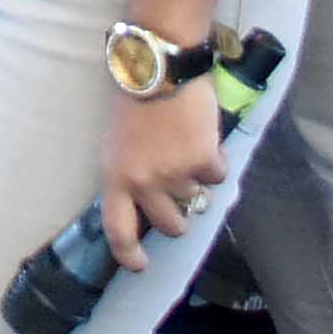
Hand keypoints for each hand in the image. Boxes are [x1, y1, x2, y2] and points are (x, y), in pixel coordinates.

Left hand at [99, 81, 228, 270]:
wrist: (158, 68)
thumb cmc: (132, 99)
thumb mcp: (117, 142)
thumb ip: (130, 173)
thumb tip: (148, 202)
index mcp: (114, 177)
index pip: (118, 229)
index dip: (130, 253)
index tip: (141, 265)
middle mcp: (143, 183)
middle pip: (171, 226)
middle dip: (179, 216)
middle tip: (179, 195)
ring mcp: (176, 175)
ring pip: (197, 201)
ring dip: (196, 183)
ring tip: (185, 149)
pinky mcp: (204, 163)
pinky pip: (218, 176)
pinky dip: (216, 161)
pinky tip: (202, 137)